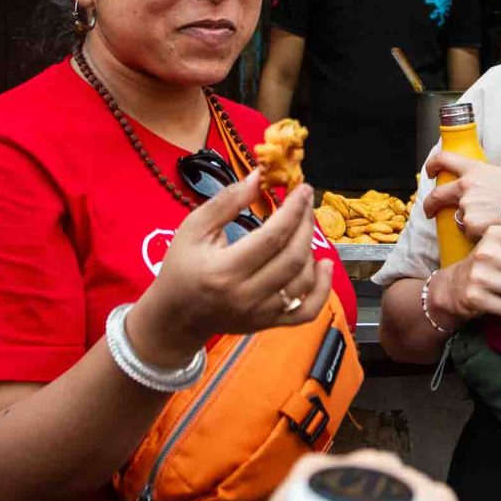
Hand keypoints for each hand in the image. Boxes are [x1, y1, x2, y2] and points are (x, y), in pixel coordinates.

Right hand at [132, 170, 332, 362]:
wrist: (176, 317)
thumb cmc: (181, 267)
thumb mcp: (193, 228)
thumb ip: (227, 201)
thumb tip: (259, 177)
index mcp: (224, 270)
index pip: (272, 237)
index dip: (293, 210)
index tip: (303, 188)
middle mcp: (246, 296)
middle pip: (293, 257)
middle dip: (306, 225)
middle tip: (306, 204)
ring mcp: (260, 314)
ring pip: (304, 282)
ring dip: (312, 250)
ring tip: (306, 228)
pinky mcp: (269, 324)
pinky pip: (307, 311)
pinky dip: (323, 289)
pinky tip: (324, 265)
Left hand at [422, 151, 500, 240]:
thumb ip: (483, 183)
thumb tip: (475, 194)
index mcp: (474, 169)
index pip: (444, 159)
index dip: (432, 165)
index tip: (430, 171)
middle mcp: (467, 185)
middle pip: (437, 194)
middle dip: (430, 205)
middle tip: (430, 211)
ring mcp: (467, 205)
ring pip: (459, 218)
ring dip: (470, 223)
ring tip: (492, 222)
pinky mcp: (471, 224)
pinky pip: (469, 233)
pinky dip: (478, 234)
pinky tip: (494, 230)